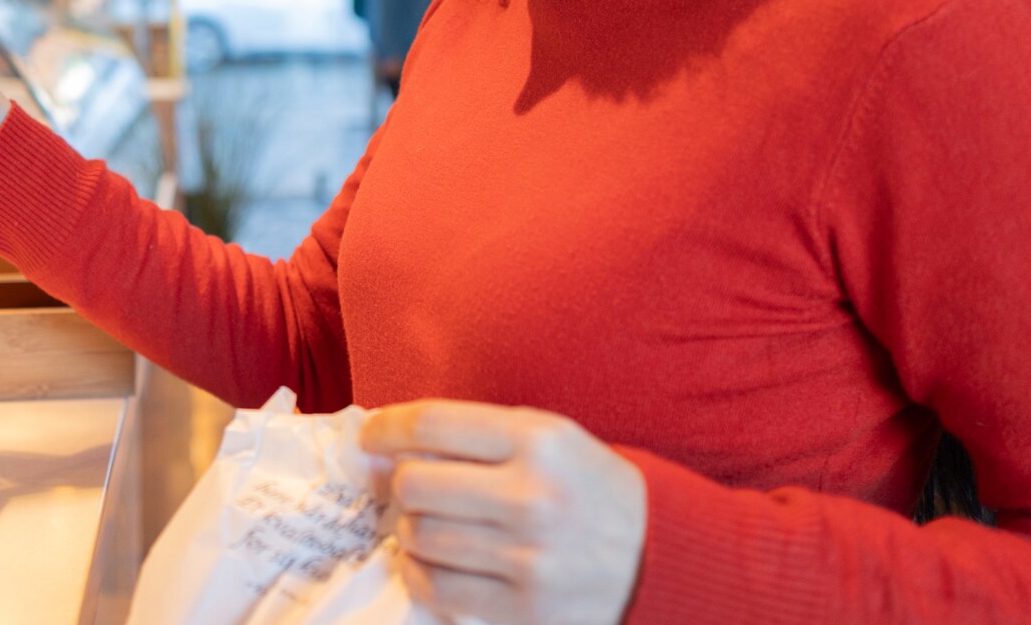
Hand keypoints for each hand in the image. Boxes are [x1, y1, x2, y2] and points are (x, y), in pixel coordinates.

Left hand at [362, 400, 648, 624]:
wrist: (660, 555)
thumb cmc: (590, 487)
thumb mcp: (551, 438)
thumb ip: (480, 436)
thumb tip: (392, 443)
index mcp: (538, 440)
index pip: (432, 424)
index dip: (386, 428)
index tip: (369, 437)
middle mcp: (532, 496)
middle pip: (415, 485)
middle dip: (400, 486)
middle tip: (409, 491)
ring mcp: (528, 556)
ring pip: (421, 538)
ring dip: (413, 533)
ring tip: (431, 527)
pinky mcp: (526, 607)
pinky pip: (440, 589)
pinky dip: (424, 575)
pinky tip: (437, 563)